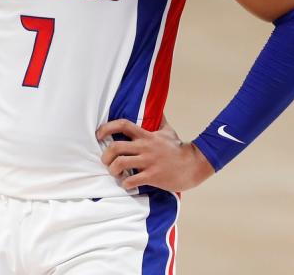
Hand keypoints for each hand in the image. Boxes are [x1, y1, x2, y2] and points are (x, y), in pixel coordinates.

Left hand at [97, 119, 213, 191]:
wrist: (194, 164)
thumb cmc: (179, 149)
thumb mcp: (168, 131)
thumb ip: (160, 120)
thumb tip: (158, 108)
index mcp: (146, 136)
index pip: (123, 125)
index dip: (107, 128)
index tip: (98, 135)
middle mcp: (145, 147)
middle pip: (115, 147)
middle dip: (105, 155)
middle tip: (105, 161)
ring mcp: (148, 162)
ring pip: (120, 163)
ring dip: (113, 170)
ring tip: (115, 173)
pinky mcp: (153, 176)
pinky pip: (132, 180)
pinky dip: (125, 184)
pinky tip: (127, 184)